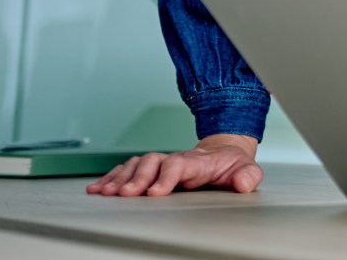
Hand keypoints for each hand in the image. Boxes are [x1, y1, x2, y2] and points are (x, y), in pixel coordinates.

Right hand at [86, 134, 262, 196]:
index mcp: (197, 161)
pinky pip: (128, 169)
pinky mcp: (151, 168)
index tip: (155, 192)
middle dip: (138, 178)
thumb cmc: (231, 164)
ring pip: (136, 165)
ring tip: (104, 193)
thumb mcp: (246, 169)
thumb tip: (243, 183)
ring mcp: (162, 162)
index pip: (179, 164)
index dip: (166, 177)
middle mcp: (175, 158)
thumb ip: (248, 176)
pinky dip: (111, 178)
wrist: (223, 151)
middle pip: (152, 163)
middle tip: (125, 195)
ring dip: (119, 178)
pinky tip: (97, 189)